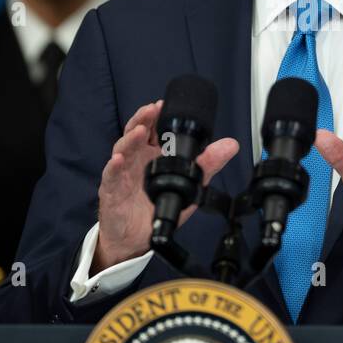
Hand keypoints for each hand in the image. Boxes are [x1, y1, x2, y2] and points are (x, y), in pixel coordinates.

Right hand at [92, 99, 238, 272]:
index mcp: (152, 154)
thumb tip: (230, 145)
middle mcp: (136, 159)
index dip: (155, 115)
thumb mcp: (189, 185)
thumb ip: (207, 165)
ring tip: (140, 130)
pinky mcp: (112, 190)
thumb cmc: (157, 207)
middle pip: (135, 132)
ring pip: (122, 149)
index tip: (163, 104)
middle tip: (152, 109)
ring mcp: (122, 172)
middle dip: (143, 119)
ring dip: (130, 138)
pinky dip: (113, 167)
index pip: (152, 129)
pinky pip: (111, 176)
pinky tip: (117, 160)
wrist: (136, 238)